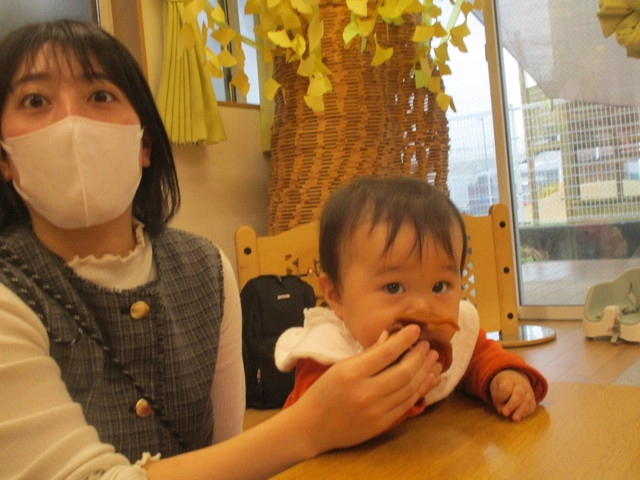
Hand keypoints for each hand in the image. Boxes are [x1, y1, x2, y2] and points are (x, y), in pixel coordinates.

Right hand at [292, 324, 440, 454]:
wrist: (312, 428)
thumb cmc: (323, 393)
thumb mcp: (340, 367)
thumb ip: (367, 354)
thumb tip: (389, 337)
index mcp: (352, 374)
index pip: (385, 353)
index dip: (403, 340)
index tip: (415, 329)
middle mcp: (366, 392)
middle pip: (403, 372)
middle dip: (419, 357)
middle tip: (428, 345)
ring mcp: (376, 411)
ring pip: (409, 389)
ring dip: (425, 372)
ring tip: (434, 360)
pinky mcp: (382, 424)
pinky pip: (407, 404)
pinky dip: (420, 390)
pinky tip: (428, 379)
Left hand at [489, 369, 536, 421]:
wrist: (516, 378)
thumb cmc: (502, 385)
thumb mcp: (495, 387)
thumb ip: (497, 398)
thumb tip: (502, 411)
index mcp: (508, 379)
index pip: (505, 388)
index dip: (501, 396)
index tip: (497, 403)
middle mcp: (521, 384)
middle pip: (518, 394)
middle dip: (512, 405)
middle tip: (505, 413)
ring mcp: (529, 392)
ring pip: (527, 401)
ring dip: (521, 411)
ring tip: (515, 419)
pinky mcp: (533, 400)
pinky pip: (532, 407)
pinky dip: (526, 413)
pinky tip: (520, 417)